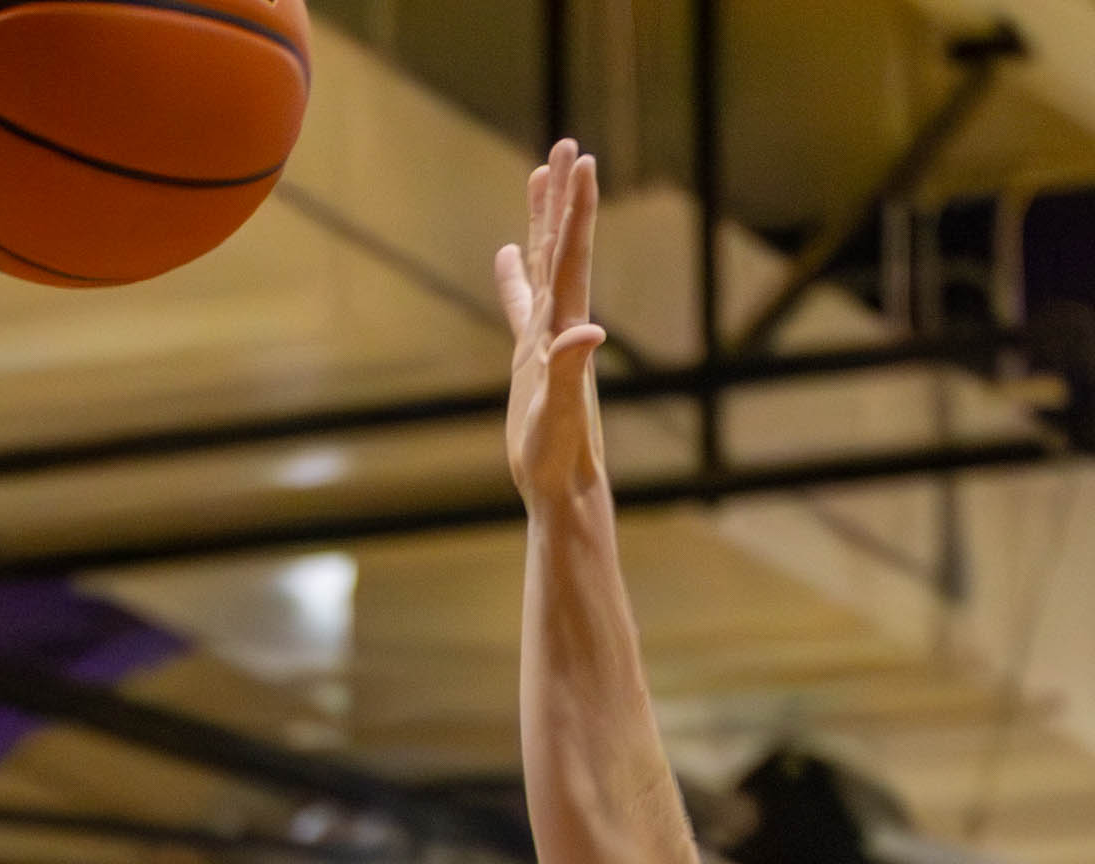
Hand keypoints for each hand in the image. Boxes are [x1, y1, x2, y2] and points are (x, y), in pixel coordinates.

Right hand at [495, 141, 609, 504]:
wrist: (563, 487)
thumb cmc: (560, 457)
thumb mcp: (560, 414)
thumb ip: (571, 371)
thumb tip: (589, 332)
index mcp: (563, 330)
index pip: (569, 258)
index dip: (575, 210)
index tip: (582, 161)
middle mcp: (559, 324)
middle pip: (560, 248)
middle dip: (562, 197)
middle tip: (566, 145)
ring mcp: (544, 337)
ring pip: (542, 265)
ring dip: (542, 221)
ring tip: (540, 174)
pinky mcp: (530, 358)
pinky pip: (520, 302)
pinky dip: (514, 275)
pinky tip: (506, 254)